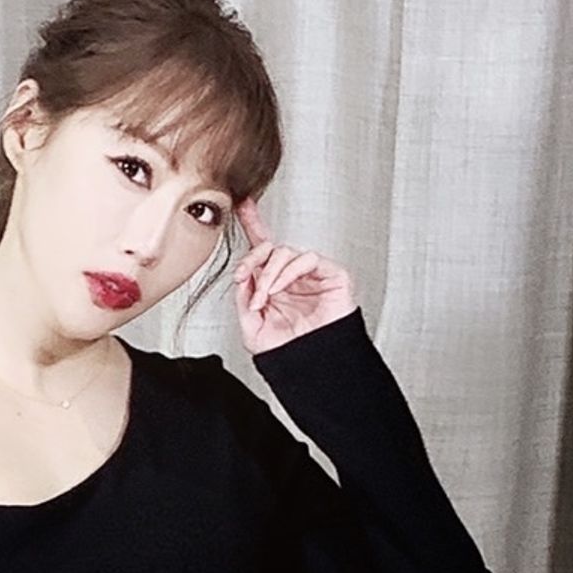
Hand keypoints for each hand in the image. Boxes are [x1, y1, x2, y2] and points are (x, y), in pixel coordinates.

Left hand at [231, 196, 357, 354]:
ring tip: (265, 296)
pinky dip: (289, 271)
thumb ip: (244, 298)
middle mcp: (291, 276)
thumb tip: (243, 275)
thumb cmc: (289, 352)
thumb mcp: (252, 327)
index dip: (253, 224)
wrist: (312, 367)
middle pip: (270, 247)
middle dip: (252, 260)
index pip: (262, 248)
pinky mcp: (330, 275)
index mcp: (273, 284)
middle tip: (244, 278)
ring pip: (285, 252)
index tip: (241, 205)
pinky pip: (307, 259)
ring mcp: (311, 275)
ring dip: (269, 273)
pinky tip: (281, 288)